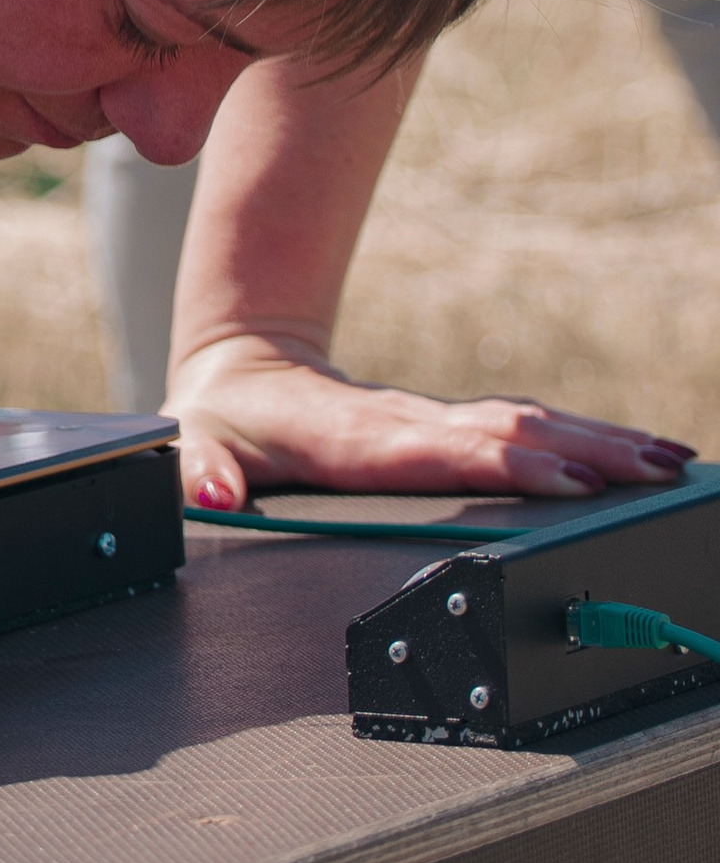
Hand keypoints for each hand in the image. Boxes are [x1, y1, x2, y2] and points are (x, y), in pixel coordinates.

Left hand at [170, 335, 694, 509]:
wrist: (237, 367)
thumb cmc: (221, 421)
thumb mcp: (192, 447)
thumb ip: (199, 473)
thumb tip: (211, 495)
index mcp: (354, 438)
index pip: (440, 450)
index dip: (505, 462)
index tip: (570, 478)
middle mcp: (406, 422)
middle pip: (506, 434)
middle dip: (583, 453)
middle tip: (655, 471)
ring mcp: (431, 419)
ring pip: (527, 424)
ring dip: (598, 441)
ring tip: (669, 459)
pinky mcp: (447, 423)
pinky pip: (524, 428)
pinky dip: (583, 437)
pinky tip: (635, 449)